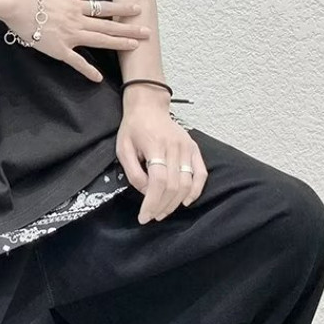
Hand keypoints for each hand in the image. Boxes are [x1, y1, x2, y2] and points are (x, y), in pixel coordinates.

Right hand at [3, 0, 150, 81]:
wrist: (16, 2)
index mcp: (76, 5)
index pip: (104, 8)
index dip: (122, 9)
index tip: (136, 9)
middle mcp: (78, 20)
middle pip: (109, 25)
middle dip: (129, 28)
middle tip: (147, 32)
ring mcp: (70, 35)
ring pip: (100, 40)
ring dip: (118, 43)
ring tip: (135, 47)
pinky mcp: (59, 49)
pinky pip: (76, 61)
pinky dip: (87, 70)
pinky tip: (98, 78)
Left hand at [115, 105, 208, 222]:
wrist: (148, 106)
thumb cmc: (133, 127)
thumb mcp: (123, 147)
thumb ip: (133, 172)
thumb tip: (146, 192)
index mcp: (155, 145)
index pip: (158, 181)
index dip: (152, 202)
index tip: (144, 216)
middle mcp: (174, 147)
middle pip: (174, 185)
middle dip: (162, 206)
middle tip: (152, 216)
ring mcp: (187, 148)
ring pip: (188, 183)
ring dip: (176, 202)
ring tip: (163, 211)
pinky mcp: (194, 148)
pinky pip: (201, 174)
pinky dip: (196, 190)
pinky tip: (185, 201)